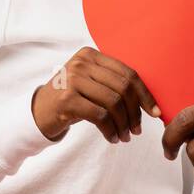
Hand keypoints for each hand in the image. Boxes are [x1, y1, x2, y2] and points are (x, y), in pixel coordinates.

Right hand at [32, 47, 160, 143]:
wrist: (38, 112)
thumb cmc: (72, 99)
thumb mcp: (91, 84)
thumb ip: (114, 84)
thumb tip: (150, 102)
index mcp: (91, 55)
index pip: (128, 73)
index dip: (145, 95)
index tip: (155, 112)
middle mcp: (82, 63)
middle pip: (123, 88)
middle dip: (135, 113)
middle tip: (137, 130)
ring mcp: (72, 80)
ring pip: (113, 103)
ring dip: (123, 124)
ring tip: (124, 136)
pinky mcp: (67, 99)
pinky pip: (100, 116)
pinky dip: (110, 130)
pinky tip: (112, 138)